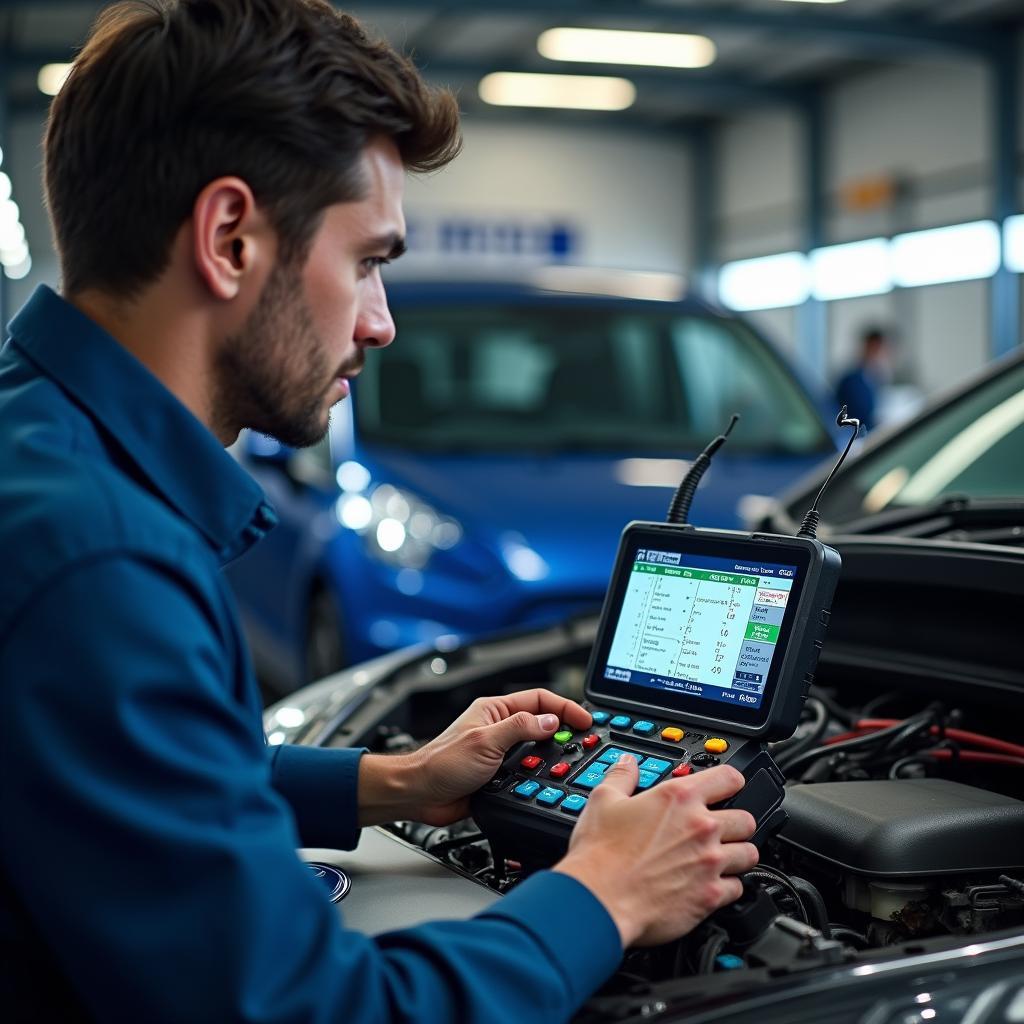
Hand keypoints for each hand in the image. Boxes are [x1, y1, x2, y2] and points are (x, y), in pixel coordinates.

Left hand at [357, 689, 590, 826]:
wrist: (421, 795)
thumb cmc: (441, 764)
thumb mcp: (486, 741)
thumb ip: (520, 728)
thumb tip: (550, 720)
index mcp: (495, 710)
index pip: (539, 699)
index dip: (564, 707)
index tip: (584, 719)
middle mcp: (499, 728)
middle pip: (541, 722)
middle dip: (564, 729)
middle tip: (585, 739)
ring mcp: (500, 751)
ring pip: (537, 748)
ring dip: (552, 754)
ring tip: (570, 759)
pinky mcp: (499, 774)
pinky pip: (528, 771)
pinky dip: (540, 774)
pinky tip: (547, 780)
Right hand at [553, 758, 758, 947]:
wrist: (599, 899)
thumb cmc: (600, 853)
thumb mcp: (604, 800)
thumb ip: (622, 776)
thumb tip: (628, 763)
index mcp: (679, 797)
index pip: (729, 777)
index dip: (730, 781)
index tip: (727, 788)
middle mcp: (701, 827)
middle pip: (746, 818)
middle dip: (736, 823)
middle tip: (721, 829)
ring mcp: (709, 862)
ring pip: (749, 854)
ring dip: (738, 855)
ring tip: (722, 857)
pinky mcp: (710, 896)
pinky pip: (738, 888)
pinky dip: (728, 887)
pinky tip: (712, 885)